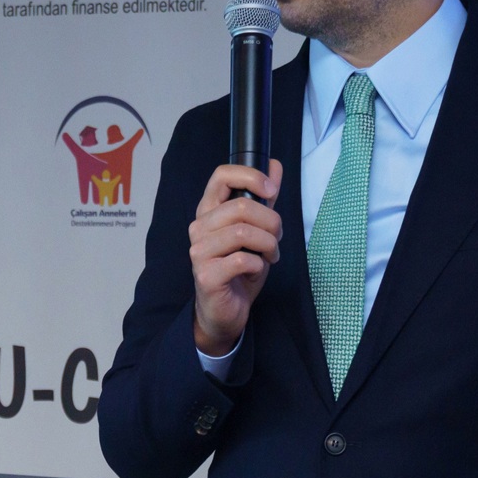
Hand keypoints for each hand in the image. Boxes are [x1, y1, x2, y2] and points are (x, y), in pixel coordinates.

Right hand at [189, 161, 283, 355]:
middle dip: (271, 222)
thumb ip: (264, 200)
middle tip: (277, 238)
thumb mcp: (257, 231)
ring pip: (244, 232)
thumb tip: (274, 166)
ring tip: (270, 256)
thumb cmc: (239, 270)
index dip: (251, 176)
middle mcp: (199, 228)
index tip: (271, 191)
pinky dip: (258, 265)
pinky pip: (242, 260)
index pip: (221, 175)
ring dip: (268, 245)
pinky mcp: (206, 275)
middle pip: (242, 206)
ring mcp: (199, 251)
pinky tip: (255, 270)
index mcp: (209, 211)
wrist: (225, 311)